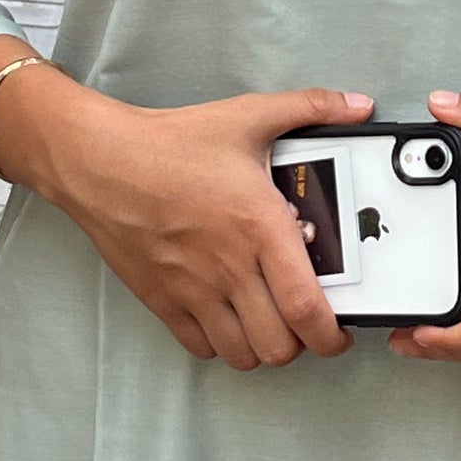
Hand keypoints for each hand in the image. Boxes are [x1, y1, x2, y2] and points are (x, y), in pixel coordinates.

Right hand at [42, 84, 374, 370]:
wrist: (101, 160)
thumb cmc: (172, 142)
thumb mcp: (248, 115)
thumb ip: (310, 108)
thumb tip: (358, 105)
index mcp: (260, 225)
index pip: (307, 307)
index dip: (332, 333)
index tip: (341, 330)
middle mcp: (230, 267)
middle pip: (279, 346)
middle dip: (302, 342)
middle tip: (305, 320)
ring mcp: (194, 291)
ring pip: (243, 355)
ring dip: (263, 347)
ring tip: (270, 321)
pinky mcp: (162, 301)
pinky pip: (201, 348)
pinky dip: (221, 344)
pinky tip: (227, 317)